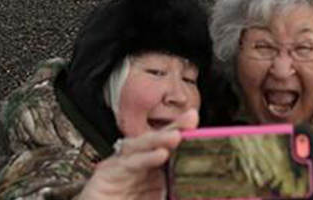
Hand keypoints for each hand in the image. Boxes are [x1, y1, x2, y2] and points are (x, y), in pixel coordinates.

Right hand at [76, 109, 198, 199]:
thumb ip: (178, 195)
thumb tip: (205, 195)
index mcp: (153, 171)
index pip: (169, 147)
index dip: (183, 134)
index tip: (198, 124)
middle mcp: (137, 165)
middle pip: (155, 141)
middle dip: (173, 128)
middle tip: (191, 119)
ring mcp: (121, 167)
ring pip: (140, 146)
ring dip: (158, 139)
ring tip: (176, 136)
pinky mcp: (107, 174)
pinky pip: (126, 163)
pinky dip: (143, 158)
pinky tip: (159, 155)